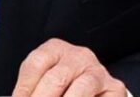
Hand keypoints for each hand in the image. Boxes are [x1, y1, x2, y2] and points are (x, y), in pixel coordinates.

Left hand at [11, 38, 126, 96]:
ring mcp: (98, 72)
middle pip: (56, 78)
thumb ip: (31, 90)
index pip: (36, 64)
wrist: (95, 89)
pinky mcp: (115, 88)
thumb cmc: (63, 86)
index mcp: (55, 49)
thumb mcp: (44, 81)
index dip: (24, 89)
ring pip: (80, 90)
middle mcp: (78, 56)